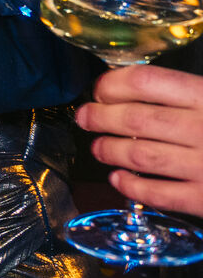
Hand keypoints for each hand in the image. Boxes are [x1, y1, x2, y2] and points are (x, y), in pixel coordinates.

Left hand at [78, 65, 202, 215]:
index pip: (145, 82)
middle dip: (100, 117)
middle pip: (134, 118)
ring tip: (98, 147)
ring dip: (110, 150)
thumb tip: (140, 84)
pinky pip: (160, 194)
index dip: (113, 84)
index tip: (101, 89)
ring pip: (140, 156)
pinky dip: (132, 187)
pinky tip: (119, 180)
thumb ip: (192, 90)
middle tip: (85, 116)